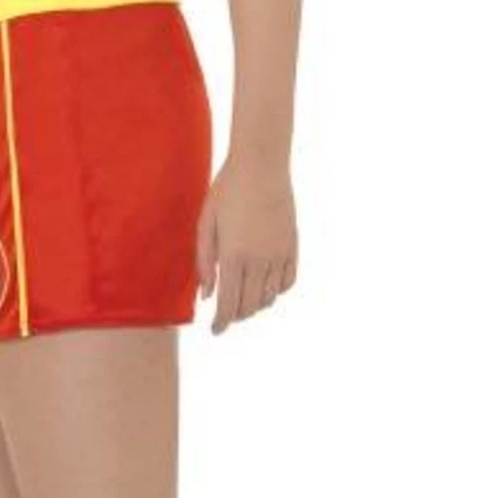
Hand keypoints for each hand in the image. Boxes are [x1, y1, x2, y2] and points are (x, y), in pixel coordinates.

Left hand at [196, 153, 298, 334]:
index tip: (215, 331)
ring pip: (269, 297)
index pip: (228, 303)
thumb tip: (207, 295)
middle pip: (249, 306)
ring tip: (243, 301)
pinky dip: (276, 291)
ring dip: (255, 305)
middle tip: (225, 316)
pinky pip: (288, 282)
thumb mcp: (206, 224)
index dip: (221, 322)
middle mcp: (260, 260)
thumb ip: (205, 262)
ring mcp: (279, 254)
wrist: (261, 165)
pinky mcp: (293, 246)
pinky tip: (265, 286)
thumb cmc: (227, 191)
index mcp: (234, 255)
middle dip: (236, 316)